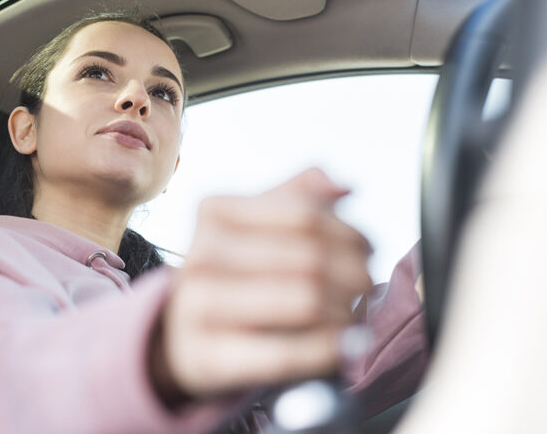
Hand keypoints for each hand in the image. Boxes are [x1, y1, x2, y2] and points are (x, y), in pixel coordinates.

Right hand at [150, 168, 372, 404]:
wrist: (180, 334)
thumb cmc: (233, 275)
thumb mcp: (255, 227)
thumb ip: (298, 198)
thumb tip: (343, 189)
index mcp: (213, 212)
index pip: (305, 215)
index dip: (350, 233)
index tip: (367, 250)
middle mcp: (198, 255)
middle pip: (310, 259)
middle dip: (355, 274)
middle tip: (367, 286)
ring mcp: (196, 307)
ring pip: (305, 302)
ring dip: (346, 313)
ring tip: (354, 316)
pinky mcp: (205, 356)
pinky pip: (286, 354)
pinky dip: (328, 350)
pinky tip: (345, 346)